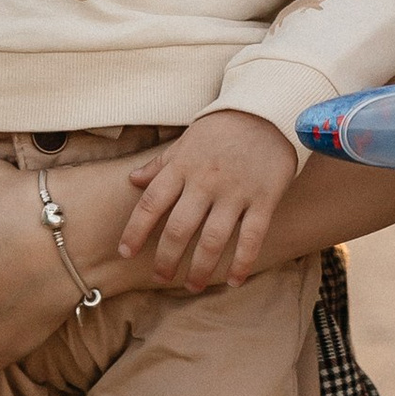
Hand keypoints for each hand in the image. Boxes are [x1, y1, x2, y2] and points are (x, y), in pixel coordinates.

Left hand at [120, 109, 297, 288]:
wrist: (269, 110)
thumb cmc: (223, 127)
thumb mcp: (187, 140)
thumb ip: (161, 164)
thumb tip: (132, 180)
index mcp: (183, 166)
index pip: (151, 203)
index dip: (135, 230)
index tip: (125, 251)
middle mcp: (205, 182)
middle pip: (179, 229)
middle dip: (167, 259)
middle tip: (162, 276)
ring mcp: (235, 192)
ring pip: (212, 240)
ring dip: (200, 269)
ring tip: (193, 285)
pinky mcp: (264, 198)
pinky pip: (251, 237)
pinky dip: (241, 262)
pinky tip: (234, 280)